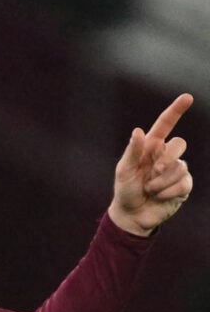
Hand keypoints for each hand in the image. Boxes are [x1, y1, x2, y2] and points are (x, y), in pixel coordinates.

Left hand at [108, 93, 193, 235]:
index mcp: (150, 147)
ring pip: (181, 166)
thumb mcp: (123, 170)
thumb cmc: (125, 190)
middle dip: (167, 159)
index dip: (176, 111)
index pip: (165, 125)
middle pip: (179, 144)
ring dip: (162, 181)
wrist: (132, 215)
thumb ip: (132, 151)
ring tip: (150, 189)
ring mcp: (176, 170)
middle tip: (153, 172)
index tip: (187, 97)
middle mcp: (165, 156)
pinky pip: (184, 182)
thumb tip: (138, 131)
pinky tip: (158, 196)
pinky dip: (168, 191)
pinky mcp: (184, 185)